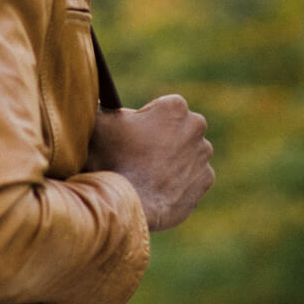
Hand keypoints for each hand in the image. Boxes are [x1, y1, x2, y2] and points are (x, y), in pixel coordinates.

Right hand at [84, 95, 214, 232]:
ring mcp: (203, 155)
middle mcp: (196, 127)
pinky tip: (156, 187)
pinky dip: (177, 180)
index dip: (143, 119)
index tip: (129, 133)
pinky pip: (191, 175)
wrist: (127, 203)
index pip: (160, 107)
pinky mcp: (205, 180)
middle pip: (176, 127)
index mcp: (174, 107)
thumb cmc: (111, 159)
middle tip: (136, 152)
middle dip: (161, 136)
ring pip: (185, 151)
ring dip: (170, 158)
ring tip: (144, 173)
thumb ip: (102, 106)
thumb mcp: (98, 124)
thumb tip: (99, 100)